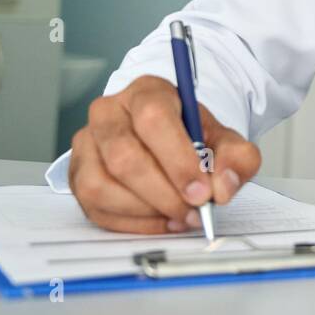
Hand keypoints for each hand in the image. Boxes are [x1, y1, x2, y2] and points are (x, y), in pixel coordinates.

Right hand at [68, 75, 261, 232]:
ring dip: (145, 210)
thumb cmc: (191, 137)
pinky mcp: (77, 174)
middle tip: (193, 211)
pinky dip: (131, 222)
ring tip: (178, 216)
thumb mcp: (224, 140)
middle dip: (163, 193)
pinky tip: (159, 220)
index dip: (178, 160)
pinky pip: (94, 207)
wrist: (169, 140)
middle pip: (123, 156)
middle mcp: (109, 112)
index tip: (202, 191)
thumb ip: (237, 158)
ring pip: (101, 185)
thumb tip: (223, 186)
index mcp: (147, 92)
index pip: (154, 119)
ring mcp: (87, 143)